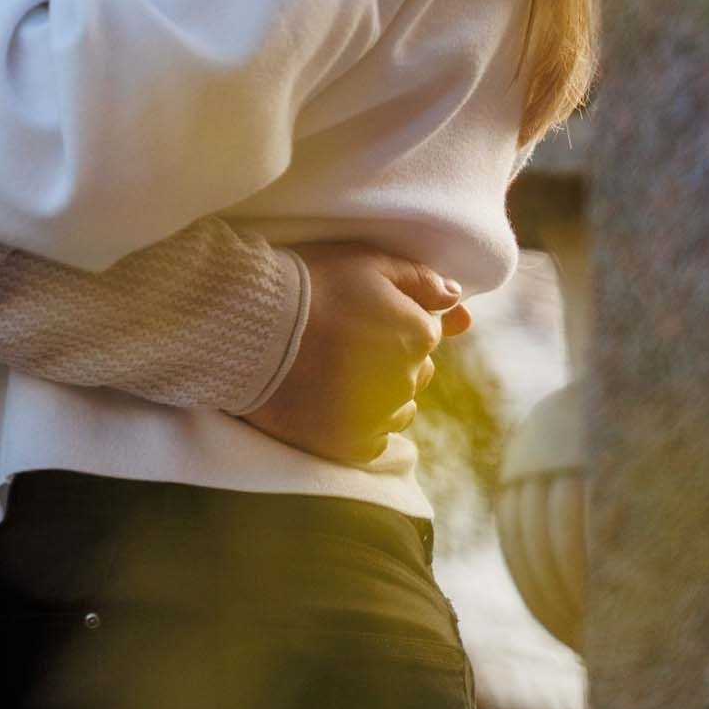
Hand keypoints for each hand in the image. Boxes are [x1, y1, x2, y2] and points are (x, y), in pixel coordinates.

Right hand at [245, 243, 470, 467]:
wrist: (252, 328)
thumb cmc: (310, 285)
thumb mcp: (368, 262)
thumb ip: (419, 279)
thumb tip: (457, 299)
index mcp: (418, 334)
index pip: (428, 330)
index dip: (396, 318)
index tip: (363, 313)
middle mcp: (408, 380)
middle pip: (415, 369)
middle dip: (392, 356)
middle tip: (345, 339)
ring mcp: (380, 417)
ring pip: (398, 406)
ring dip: (380, 392)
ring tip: (336, 370)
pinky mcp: (352, 446)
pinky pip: (375, 438)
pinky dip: (361, 423)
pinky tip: (334, 401)